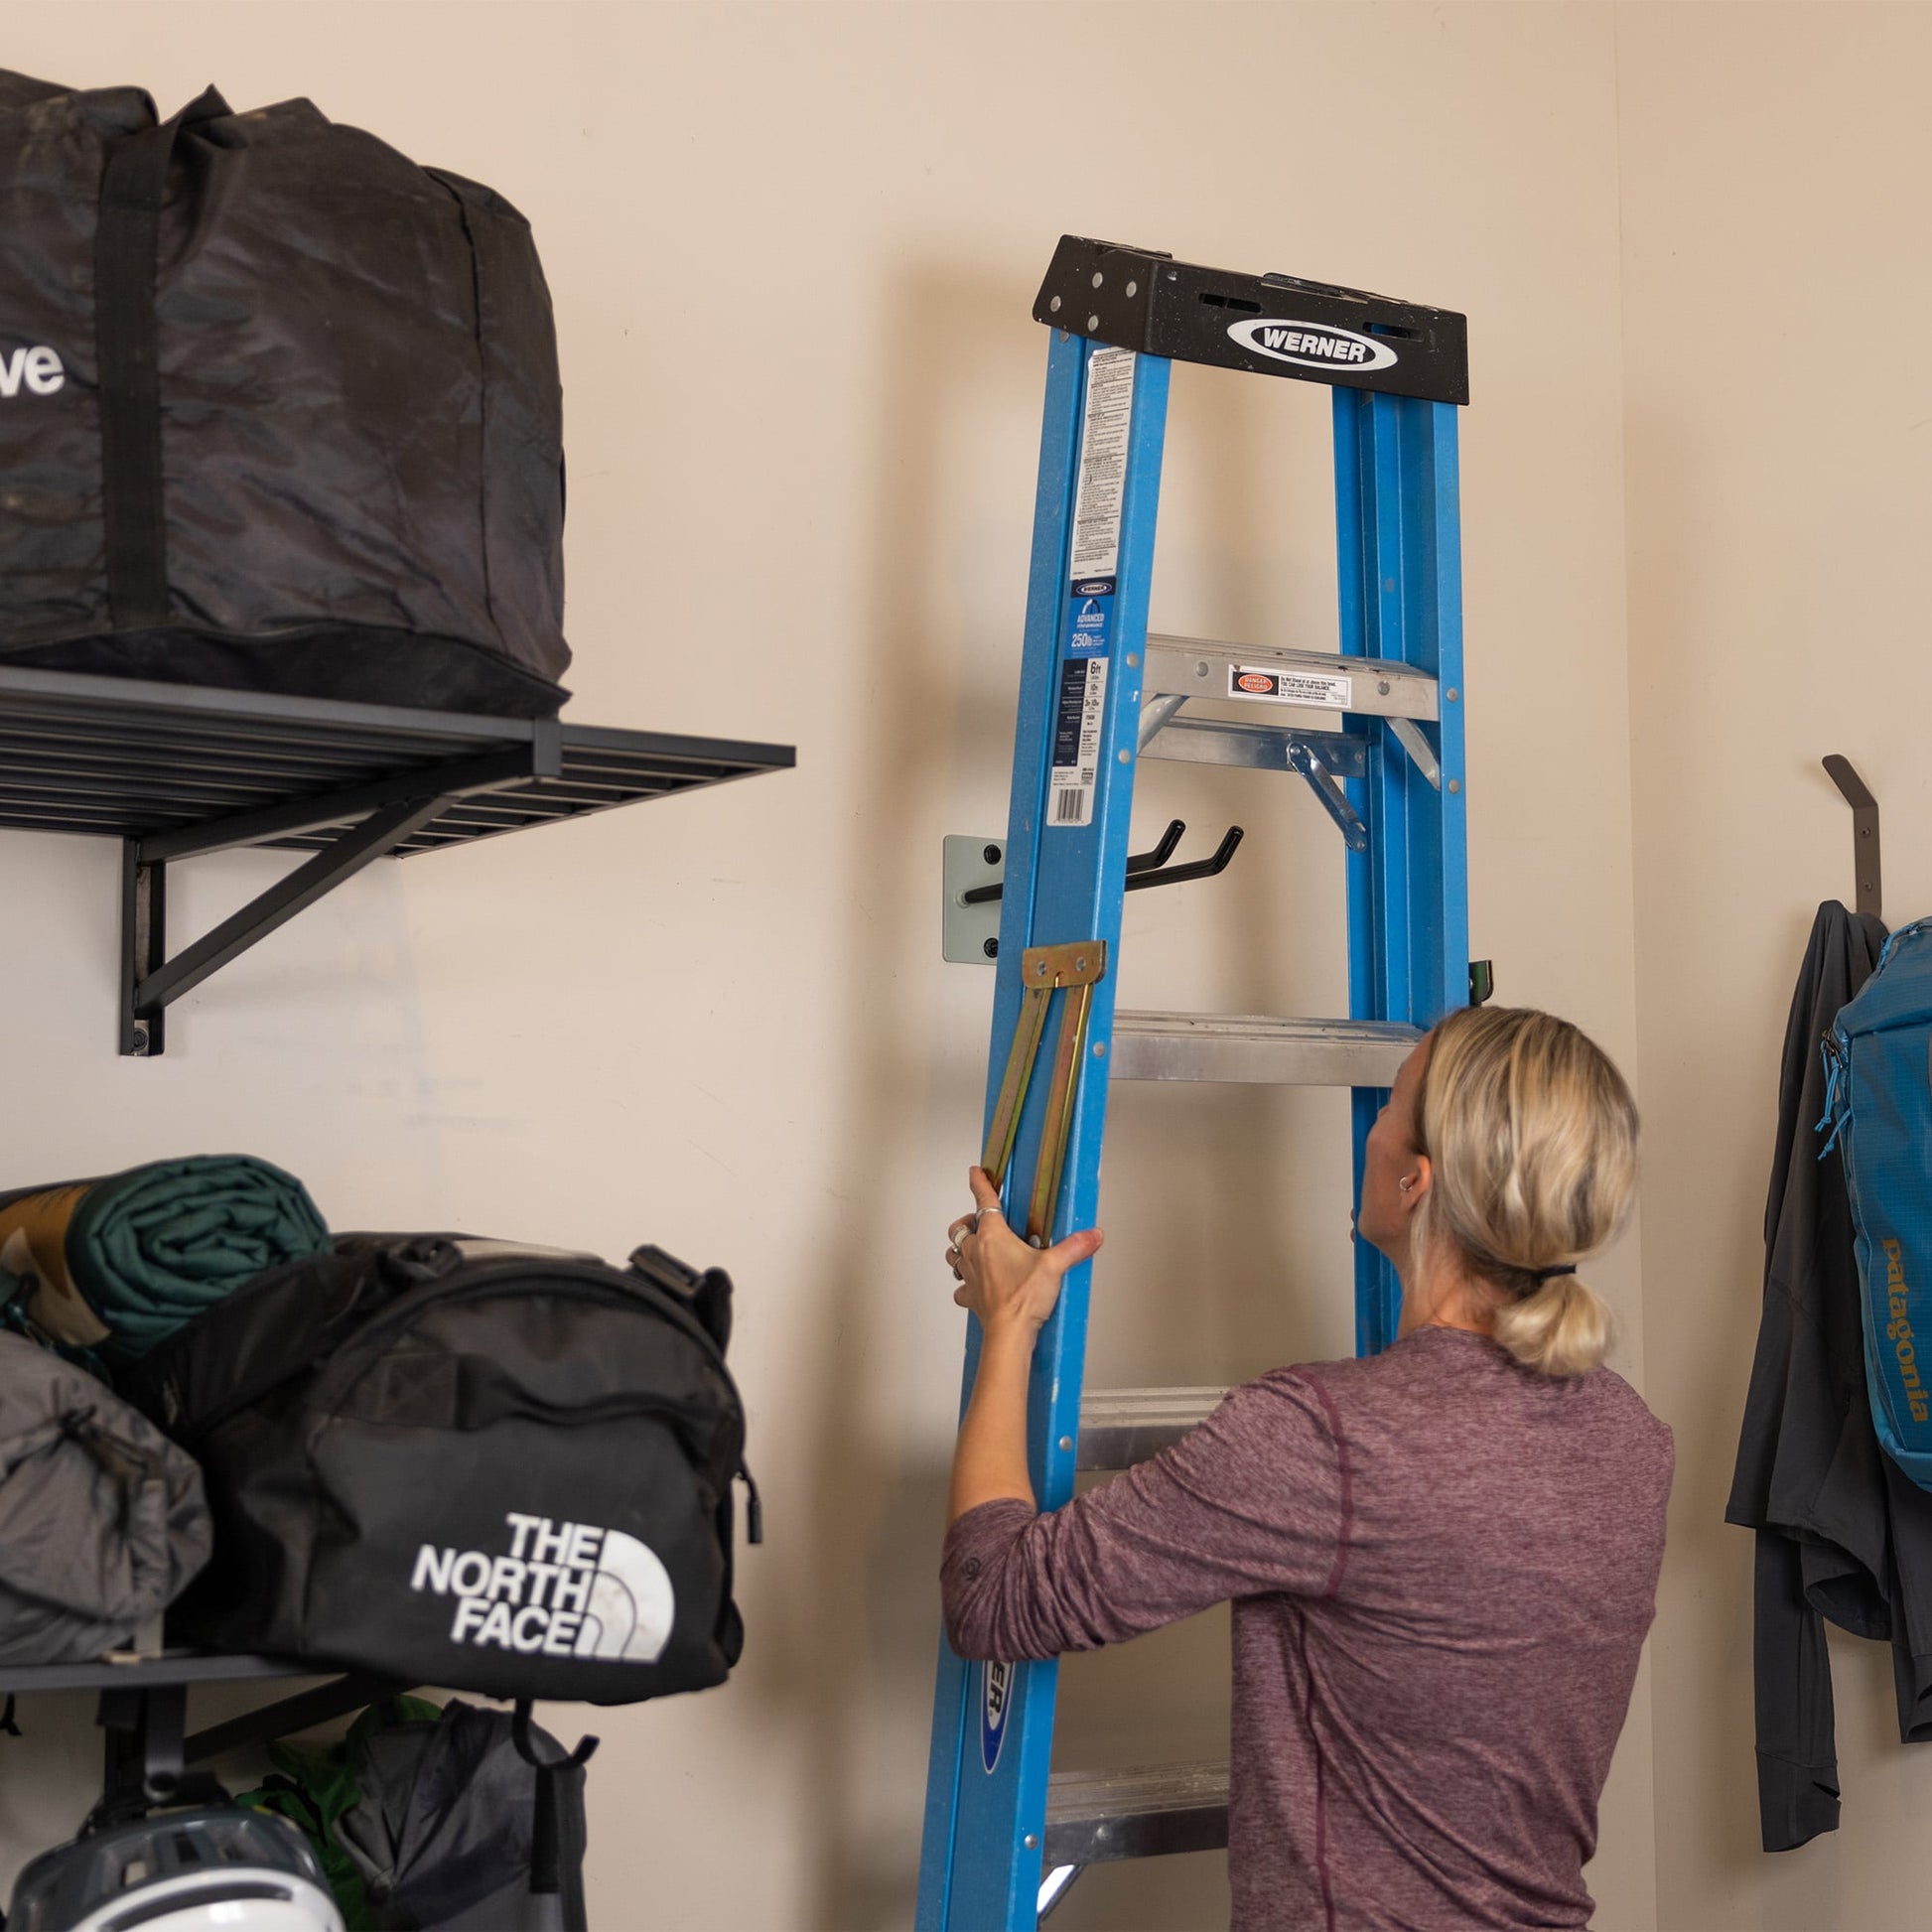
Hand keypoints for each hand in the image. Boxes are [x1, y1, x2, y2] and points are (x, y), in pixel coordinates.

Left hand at [944, 1165, 1102, 1336]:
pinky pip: (960, 1287)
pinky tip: (976, 1286)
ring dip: (960, 1250)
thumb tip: (1094, 1235)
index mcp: (993, 1236)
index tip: (975, 1172)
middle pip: (959, 1228)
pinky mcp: (970, 1296)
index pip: (984, 1201)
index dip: (979, 1183)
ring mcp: (969, 1275)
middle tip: (978, 1221)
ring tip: (973, 1250)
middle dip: (966, 1222)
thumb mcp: (1054, 1266)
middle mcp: (975, 1252)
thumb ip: (1074, 1247)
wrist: (1009, 1332)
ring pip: (953, 1254)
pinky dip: (965, 1284)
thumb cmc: (1025, 1297)